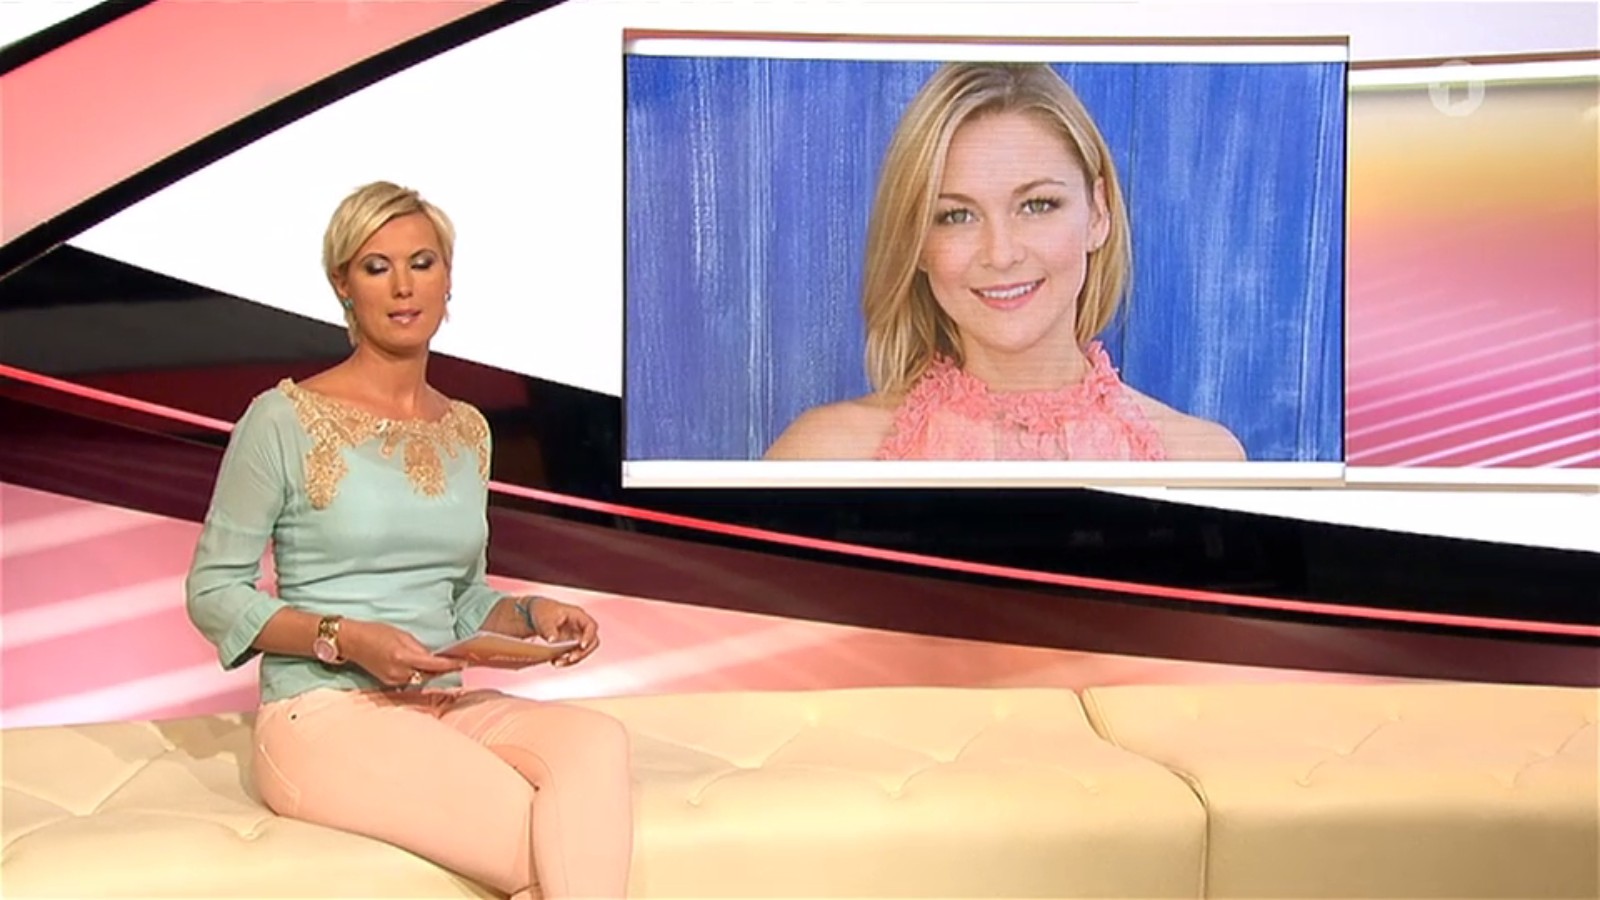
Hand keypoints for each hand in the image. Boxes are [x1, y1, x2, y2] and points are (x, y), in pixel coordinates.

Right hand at [340, 619, 463, 686]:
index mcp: (403, 657)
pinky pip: (409, 681)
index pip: (433, 665)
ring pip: (420, 680)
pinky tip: (421, 668)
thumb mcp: (401, 634)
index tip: (463, 663)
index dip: (450, 665)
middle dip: (442, 670)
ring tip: (440, 664)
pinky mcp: (388, 683)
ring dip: (430, 673)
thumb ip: (419, 647)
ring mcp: (393, 680)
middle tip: (457, 663)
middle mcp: (399, 672)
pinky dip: (418, 675)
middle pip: (429, 675)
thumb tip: (433, 656)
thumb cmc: (376, 632)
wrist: (352, 641)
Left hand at [521, 597, 600, 666]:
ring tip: (557, 662)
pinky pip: (574, 655)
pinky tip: (554, 662)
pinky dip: (566, 660)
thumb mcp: (544, 619)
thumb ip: (549, 630)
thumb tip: (553, 640)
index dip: (589, 637)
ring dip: (573, 659)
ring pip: (583, 651)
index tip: (582, 646)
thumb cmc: (544, 612)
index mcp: (578, 616)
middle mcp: (580, 627)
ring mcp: (577, 637)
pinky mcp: (571, 645)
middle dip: (583, 652)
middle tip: (571, 658)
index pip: (591, 626)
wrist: (537, 616)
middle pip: (592, 641)